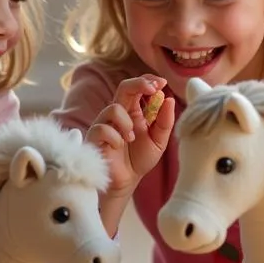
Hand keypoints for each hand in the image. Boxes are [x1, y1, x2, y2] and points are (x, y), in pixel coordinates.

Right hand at [86, 76, 175, 197]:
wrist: (127, 181)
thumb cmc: (140, 159)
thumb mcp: (159, 141)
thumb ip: (165, 121)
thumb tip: (168, 99)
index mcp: (134, 111)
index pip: (138, 88)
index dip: (148, 80)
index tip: (162, 83)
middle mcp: (119, 113)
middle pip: (124, 87)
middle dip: (139, 84)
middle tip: (153, 89)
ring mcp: (105, 124)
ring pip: (113, 108)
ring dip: (126, 122)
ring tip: (132, 138)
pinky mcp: (95, 137)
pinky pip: (102, 128)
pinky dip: (114, 137)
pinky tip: (119, 146)